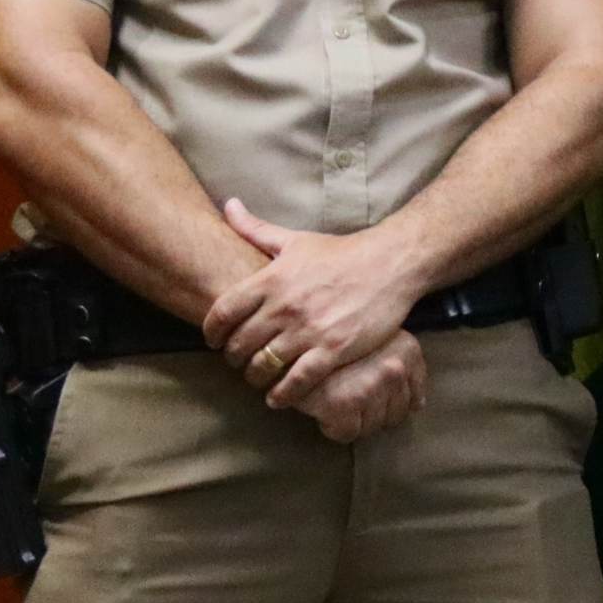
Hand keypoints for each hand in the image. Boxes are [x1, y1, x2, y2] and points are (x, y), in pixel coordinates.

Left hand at [203, 198, 428, 410]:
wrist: (390, 263)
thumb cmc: (341, 253)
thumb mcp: (295, 239)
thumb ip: (255, 228)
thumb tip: (228, 205)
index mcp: (271, 279)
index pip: (222, 313)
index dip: (211, 333)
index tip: (214, 341)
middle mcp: (285, 306)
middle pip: (240, 345)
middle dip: (234, 359)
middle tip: (239, 362)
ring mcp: (309, 330)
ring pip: (264, 366)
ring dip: (256, 377)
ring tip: (259, 378)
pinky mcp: (333, 349)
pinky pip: (298, 381)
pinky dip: (283, 394)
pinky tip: (279, 397)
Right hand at [294, 330, 429, 443]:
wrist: (291, 336)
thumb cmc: (337, 336)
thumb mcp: (378, 338)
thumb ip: (402, 366)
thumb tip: (418, 405)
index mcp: (407, 350)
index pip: (414, 399)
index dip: (392, 405)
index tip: (373, 401)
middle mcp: (394, 368)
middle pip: (394, 417)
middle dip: (373, 414)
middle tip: (350, 400)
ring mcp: (369, 387)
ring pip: (371, 427)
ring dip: (354, 421)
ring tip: (337, 401)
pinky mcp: (342, 404)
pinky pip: (347, 433)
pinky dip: (333, 426)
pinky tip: (323, 407)